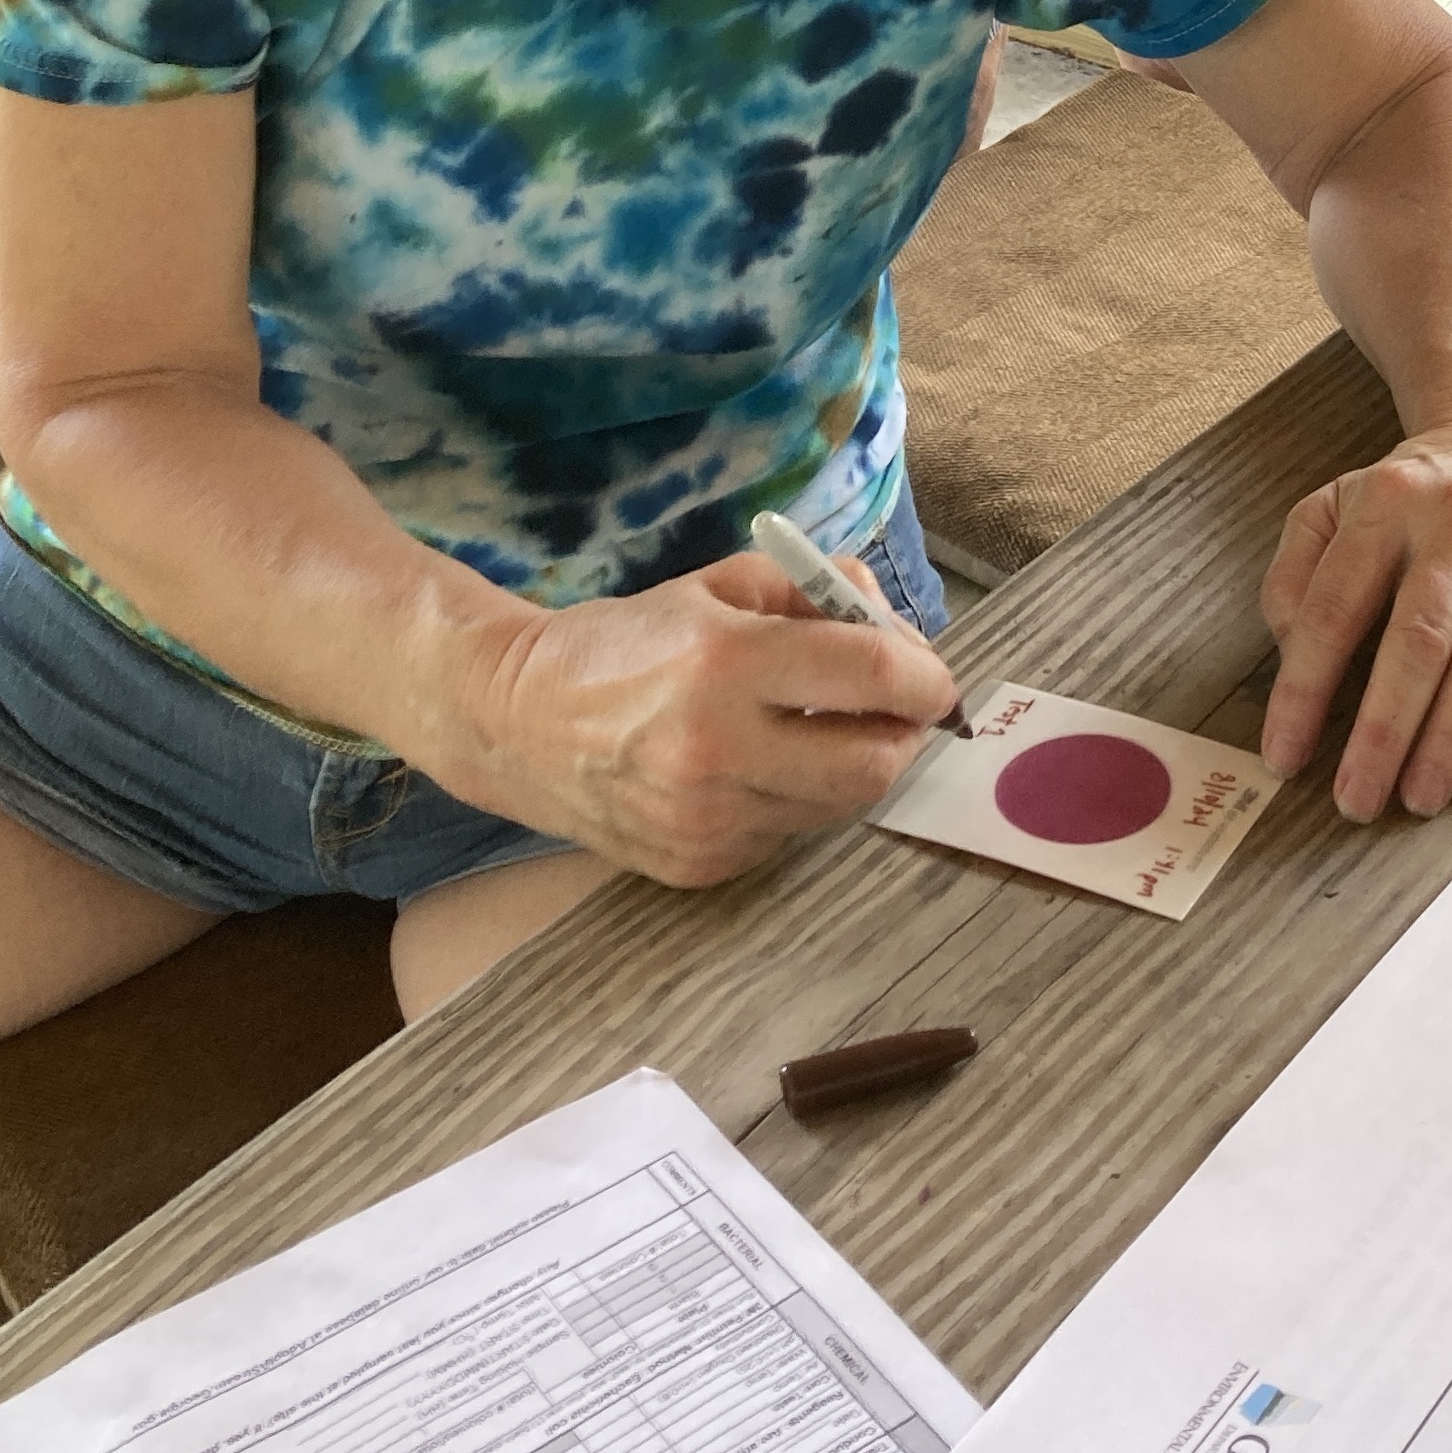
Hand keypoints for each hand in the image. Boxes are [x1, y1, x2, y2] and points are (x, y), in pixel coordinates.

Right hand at [425, 547, 961, 889]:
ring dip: (849, 769)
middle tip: (894, 711)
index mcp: (725, 663)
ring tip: (818, 731)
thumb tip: (897, 630)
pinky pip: (788, 835)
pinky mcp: (698, 866)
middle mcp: (719, 751)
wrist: (518, 719)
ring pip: (838, 809)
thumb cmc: (628, 639)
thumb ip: (817, 593)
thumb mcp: (721, 585)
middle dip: (902, 735)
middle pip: (874, 765)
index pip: (872, 677)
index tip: (933, 676)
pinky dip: (797, 801)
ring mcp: (707, 821)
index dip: (925, 676)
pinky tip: (761, 768)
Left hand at [1260, 412, 1451, 822]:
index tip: (1284, 758)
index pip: (1335, 606)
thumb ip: (1296, 572)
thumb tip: (1292, 653)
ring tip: (1420, 798)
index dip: (1304, 688)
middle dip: (1384, 729)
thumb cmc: (1408, 495)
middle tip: (1357, 800)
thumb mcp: (1334, 506)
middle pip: (1418, 638)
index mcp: (1386, 503)